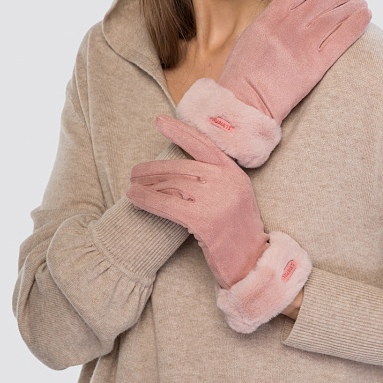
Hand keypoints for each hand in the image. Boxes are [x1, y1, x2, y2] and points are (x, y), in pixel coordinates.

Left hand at [127, 116, 311, 332]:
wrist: (251, 261)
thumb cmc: (236, 230)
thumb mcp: (233, 196)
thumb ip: (214, 179)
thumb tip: (177, 169)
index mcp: (233, 172)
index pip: (203, 144)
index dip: (180, 131)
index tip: (159, 121)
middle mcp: (226, 182)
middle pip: (181, 167)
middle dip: (153, 169)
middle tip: (134, 172)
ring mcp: (217, 200)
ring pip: (172, 185)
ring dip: (146, 185)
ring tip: (132, 186)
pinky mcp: (204, 220)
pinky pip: (167, 205)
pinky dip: (147, 200)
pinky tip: (134, 198)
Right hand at [176, 0, 371, 167]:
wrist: (243, 103)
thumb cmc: (241, 75)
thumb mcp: (250, 38)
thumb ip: (272, 23)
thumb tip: (289, 14)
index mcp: (272, 17)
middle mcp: (291, 25)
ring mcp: (305, 44)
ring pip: (340, 12)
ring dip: (352, 4)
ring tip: (359, 4)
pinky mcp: (317, 64)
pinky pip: (345, 37)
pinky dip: (358, 22)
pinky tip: (364, 15)